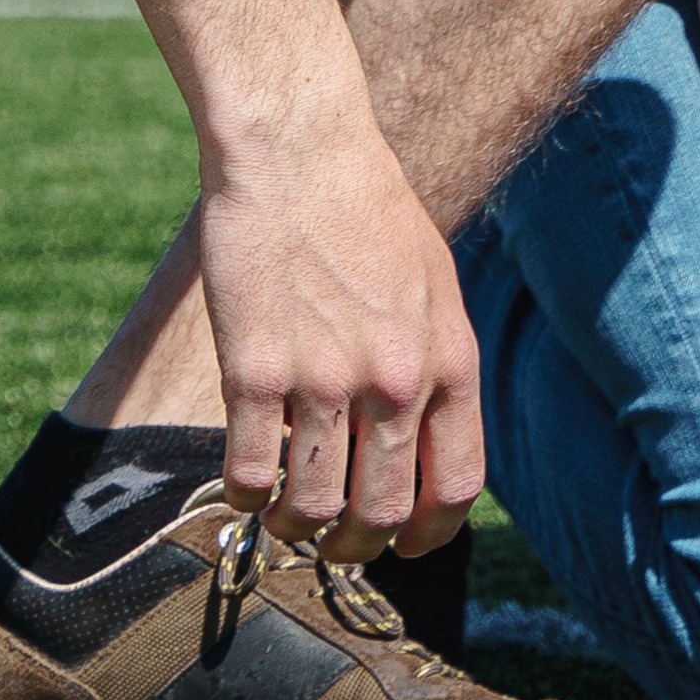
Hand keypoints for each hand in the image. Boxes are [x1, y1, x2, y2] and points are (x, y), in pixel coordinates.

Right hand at [192, 104, 482, 553]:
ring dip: (297, 529)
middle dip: (358, 547)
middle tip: (336, 545)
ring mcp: (324, 380)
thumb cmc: (369, 213)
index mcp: (449, 362)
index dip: (430, 535)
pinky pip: (248, 471)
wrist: (303, 153)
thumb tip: (428, 438)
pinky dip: (244, 496)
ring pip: (313, 507)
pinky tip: (243, 487)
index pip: (455, 486)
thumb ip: (435, 363)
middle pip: (383, 512)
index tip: (406, 546)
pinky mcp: (253, 371)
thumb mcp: (434, 288)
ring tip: (285, 520)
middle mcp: (395, 381)